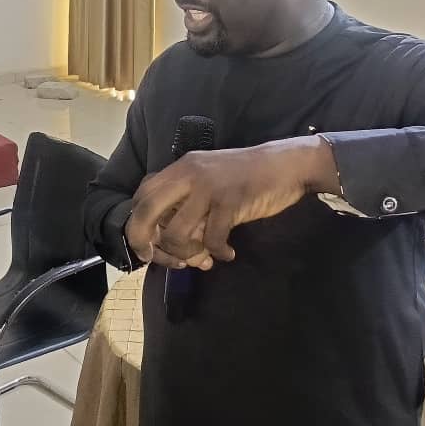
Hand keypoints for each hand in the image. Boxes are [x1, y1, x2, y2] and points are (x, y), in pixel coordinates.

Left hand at [125, 136, 339, 268]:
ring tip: (205, 259)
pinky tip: (228, 253)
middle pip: (147, 210)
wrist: (285, 164)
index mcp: (181, 168)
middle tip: (160, 260)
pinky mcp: (230, 201)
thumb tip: (168, 240)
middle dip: (145, 241)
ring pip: (177, 232)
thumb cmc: (247, 176)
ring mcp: (209, 187)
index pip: (143, 196)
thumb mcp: (209, 180)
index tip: (150, 247)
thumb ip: (187, 201)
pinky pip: (212, 238)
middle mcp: (189, 174)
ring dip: (188, 254)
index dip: (139, 225)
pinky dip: (219, 252)